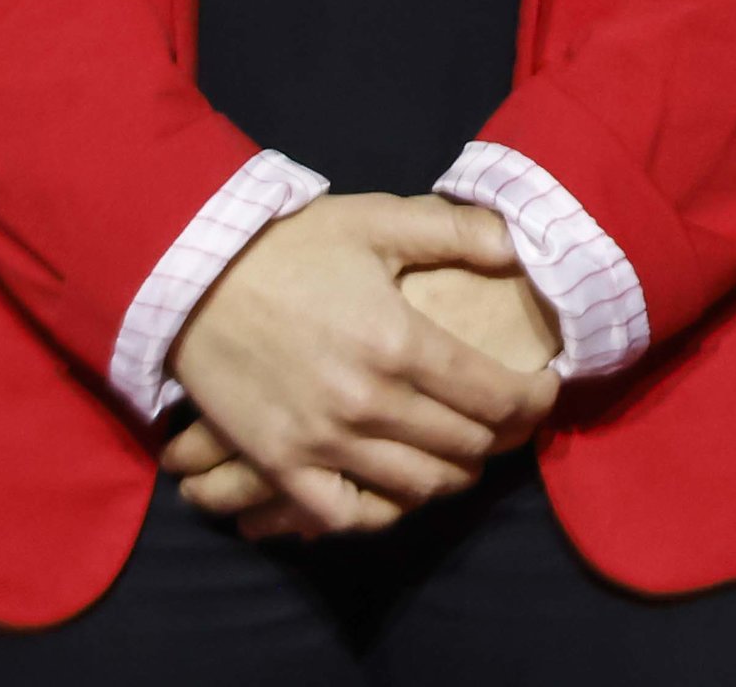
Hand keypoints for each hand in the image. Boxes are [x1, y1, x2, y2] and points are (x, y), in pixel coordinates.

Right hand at [166, 194, 558, 537]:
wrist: (191, 274)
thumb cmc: (289, 244)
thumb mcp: (377, 220)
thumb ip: (455, 231)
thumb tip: (518, 246)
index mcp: (399, 343)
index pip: (495, 397)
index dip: (534, 401)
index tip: (544, 392)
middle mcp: (368, 404)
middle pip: (465, 445)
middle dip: (502, 437)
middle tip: (510, 422)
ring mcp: (323, 443)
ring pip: (417, 485)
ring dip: (454, 475)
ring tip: (464, 455)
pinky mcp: (280, 466)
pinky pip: (346, 515)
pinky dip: (383, 511)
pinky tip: (397, 492)